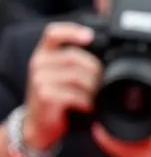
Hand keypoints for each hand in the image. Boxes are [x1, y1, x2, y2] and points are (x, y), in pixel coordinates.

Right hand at [22, 21, 101, 151]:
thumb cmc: (56, 100)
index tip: (91, 36)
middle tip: (105, 84)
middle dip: (95, 71)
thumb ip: (74, 65)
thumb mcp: (61, 78)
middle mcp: (39, 63)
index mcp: (44, 54)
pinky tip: (90, 107)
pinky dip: (87, 102)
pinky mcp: (45, 95)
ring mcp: (40, 79)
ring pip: (77, 77)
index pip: (53, 33)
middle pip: (74, 57)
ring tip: (98, 97)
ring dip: (94, 89)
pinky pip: (75, 95)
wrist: (39, 125)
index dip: (72, 31)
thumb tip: (106, 62)